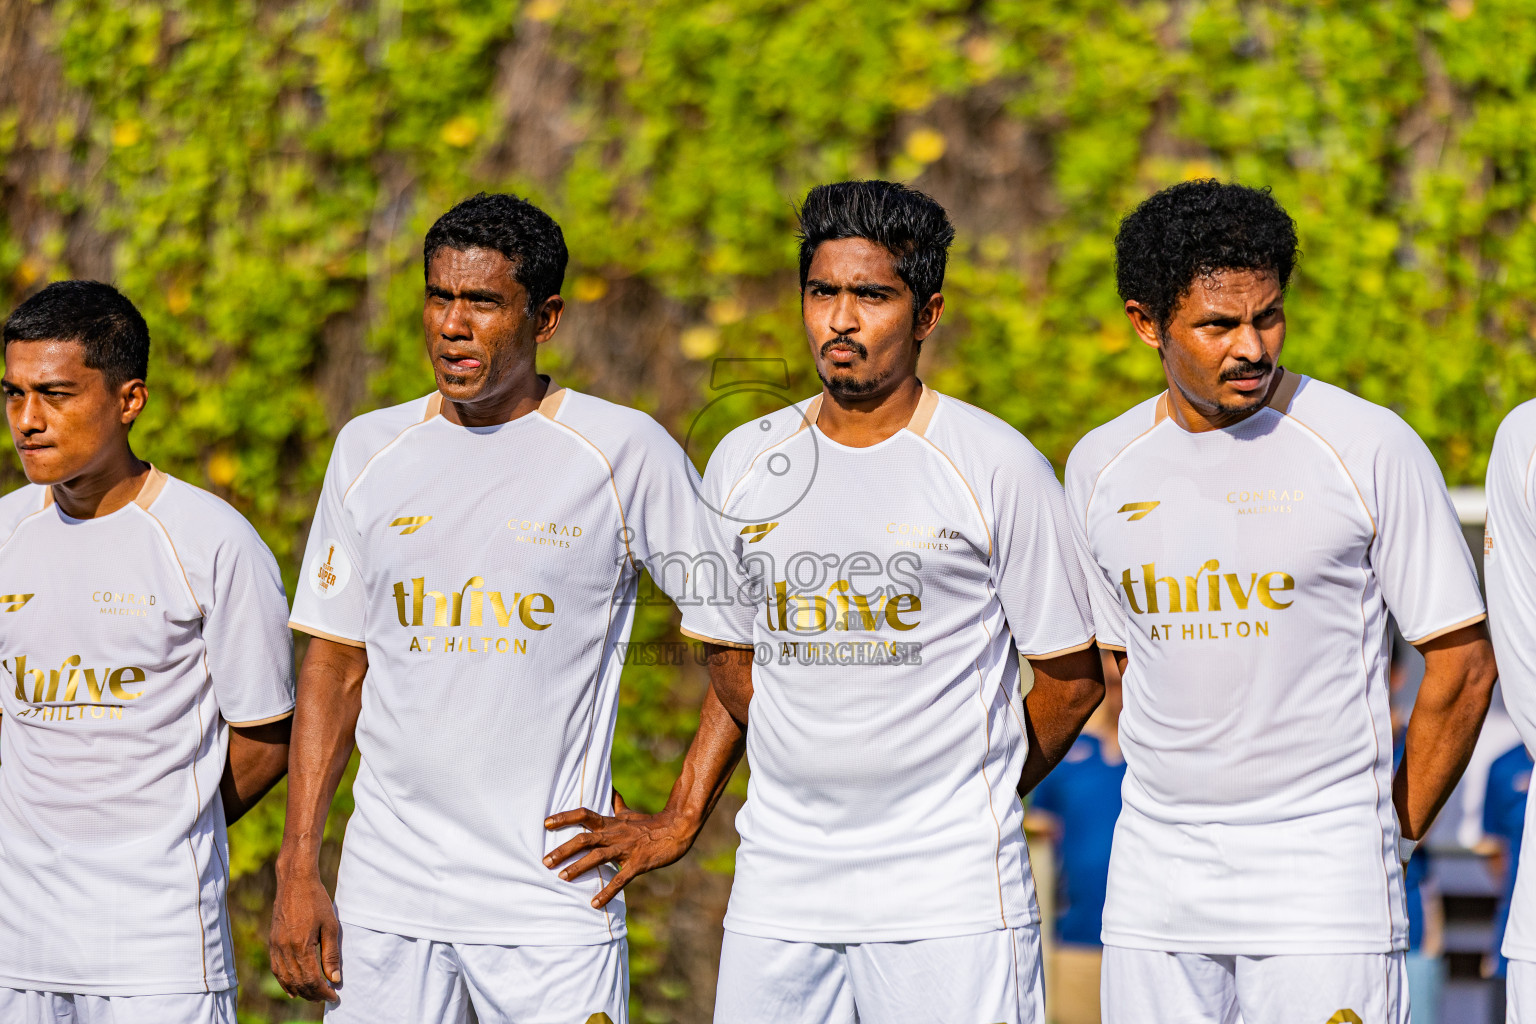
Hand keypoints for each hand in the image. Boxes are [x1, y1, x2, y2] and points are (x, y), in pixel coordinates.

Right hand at [269, 865, 342, 1001]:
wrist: (295, 881)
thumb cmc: (316, 901)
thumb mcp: (331, 926)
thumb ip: (331, 954)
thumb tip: (334, 979)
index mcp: (301, 946)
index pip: (312, 980)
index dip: (323, 992)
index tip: (334, 996)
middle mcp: (285, 949)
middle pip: (298, 982)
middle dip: (312, 994)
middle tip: (325, 997)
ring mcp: (276, 946)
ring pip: (285, 978)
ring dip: (299, 990)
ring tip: (312, 996)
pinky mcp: (272, 942)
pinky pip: (276, 968)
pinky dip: (284, 981)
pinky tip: (292, 988)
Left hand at [543, 792, 698, 907]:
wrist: (677, 829)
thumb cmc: (650, 823)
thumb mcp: (630, 813)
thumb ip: (617, 805)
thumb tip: (610, 791)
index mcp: (611, 822)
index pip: (584, 815)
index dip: (564, 818)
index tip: (546, 824)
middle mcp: (615, 834)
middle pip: (584, 839)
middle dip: (563, 850)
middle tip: (546, 861)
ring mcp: (626, 849)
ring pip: (597, 857)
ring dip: (578, 868)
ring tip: (562, 878)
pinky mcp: (638, 863)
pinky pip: (620, 879)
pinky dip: (607, 891)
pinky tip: (594, 903)